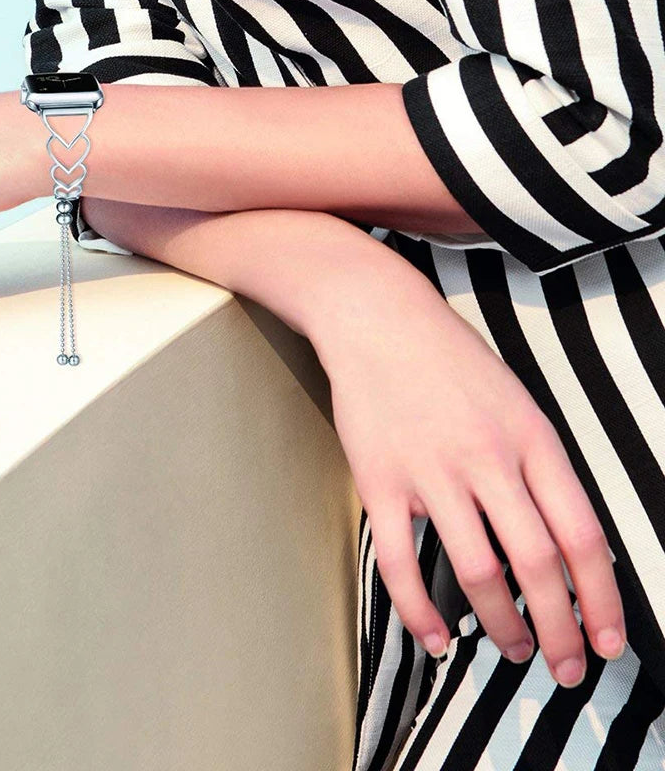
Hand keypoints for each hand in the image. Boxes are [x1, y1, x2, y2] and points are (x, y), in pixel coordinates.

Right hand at [310, 270, 625, 687]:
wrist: (375, 318)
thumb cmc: (446, 356)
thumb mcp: (516, 399)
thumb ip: (538, 465)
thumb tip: (559, 538)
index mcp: (531, 437)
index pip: (583, 535)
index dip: (602, 599)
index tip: (608, 639)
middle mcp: (487, 458)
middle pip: (537, 565)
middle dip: (560, 630)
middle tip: (566, 667)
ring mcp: (430, 471)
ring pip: (476, 572)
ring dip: (501, 626)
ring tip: (512, 649)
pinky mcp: (379, 481)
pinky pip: (401, 563)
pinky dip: (418, 612)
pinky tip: (435, 640)